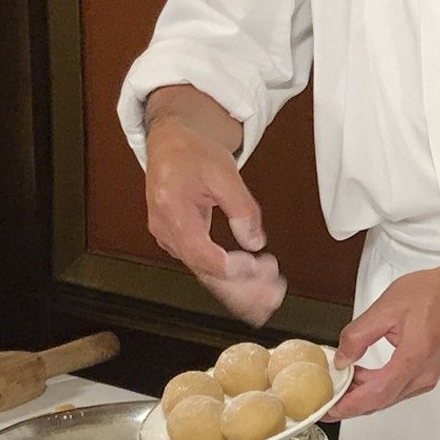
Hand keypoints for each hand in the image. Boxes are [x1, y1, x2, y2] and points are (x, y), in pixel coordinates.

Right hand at [145, 116, 285, 325]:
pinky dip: (230, 280)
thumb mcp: (224, 171)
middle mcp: (166, 230)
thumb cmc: (192, 153)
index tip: (256, 265)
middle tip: (273, 294)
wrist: (169, 144)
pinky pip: (205, 267)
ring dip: (240, 289)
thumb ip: (241, 208)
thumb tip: (254, 241)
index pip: (200, 252)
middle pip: (205, 272)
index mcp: (172, 209)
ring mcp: (171, 239)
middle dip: (242, 289)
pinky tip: (253, 288)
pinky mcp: (180, 242)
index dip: (229, 267)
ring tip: (271, 295)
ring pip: (207, 275)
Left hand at [325, 266, 439, 420]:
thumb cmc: (434, 293)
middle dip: (351, 403)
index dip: (350, 405)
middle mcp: (424, 374)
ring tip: (339, 385)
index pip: (377, 394)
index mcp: (415, 357)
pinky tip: (361, 376)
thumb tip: (341, 358)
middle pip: (382, 400)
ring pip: (389, 396)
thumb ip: (360, 334)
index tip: (330, 408)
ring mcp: (428, 376)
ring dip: (363, 394)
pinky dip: (376, 387)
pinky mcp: (428, 372)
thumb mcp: (388, 306)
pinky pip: (398, 388)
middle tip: (327, 399)